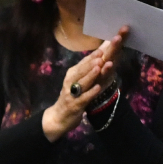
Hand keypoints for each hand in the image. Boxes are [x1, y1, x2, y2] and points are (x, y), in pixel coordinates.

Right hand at [41, 26, 126, 141]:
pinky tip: (98, 88)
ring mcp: (72, 93)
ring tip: (99, 67)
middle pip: (82, 69)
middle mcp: (71, 81)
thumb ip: (89, 68)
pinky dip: (90, 93)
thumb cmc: (72, 97)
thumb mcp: (79, 81)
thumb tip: (102, 51)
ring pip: (82, 82)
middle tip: (102, 53)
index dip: (94, 54)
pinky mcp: (75, 105)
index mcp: (73, 74)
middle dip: (92, 61)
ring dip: (91, 74)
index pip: (84, 62)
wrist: (59, 117)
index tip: (103, 46)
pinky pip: (83, 98)